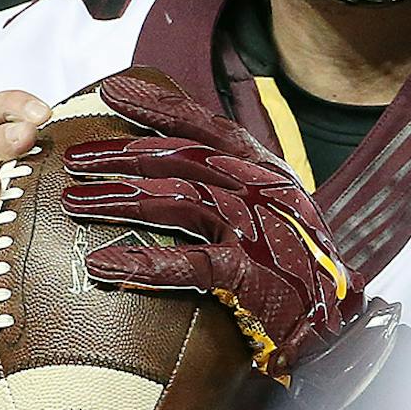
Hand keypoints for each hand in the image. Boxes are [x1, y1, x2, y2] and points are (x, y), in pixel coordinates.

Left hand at [58, 72, 399, 409]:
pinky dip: (145, 263)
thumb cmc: (296, 263)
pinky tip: (106, 263)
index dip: (160, 106)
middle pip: (180, 159)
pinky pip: (190, 263)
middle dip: (120, 154)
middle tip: (72, 158)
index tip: (114, 90)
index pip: (207, 127)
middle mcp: (261, 191)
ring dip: (118, 198)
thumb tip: (171, 162)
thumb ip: (230, 183)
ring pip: (176, 200)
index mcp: (266, 170)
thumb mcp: (270, 209)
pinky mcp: (251, 275)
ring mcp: (258, 230)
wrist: (338, 319)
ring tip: (73, 201)